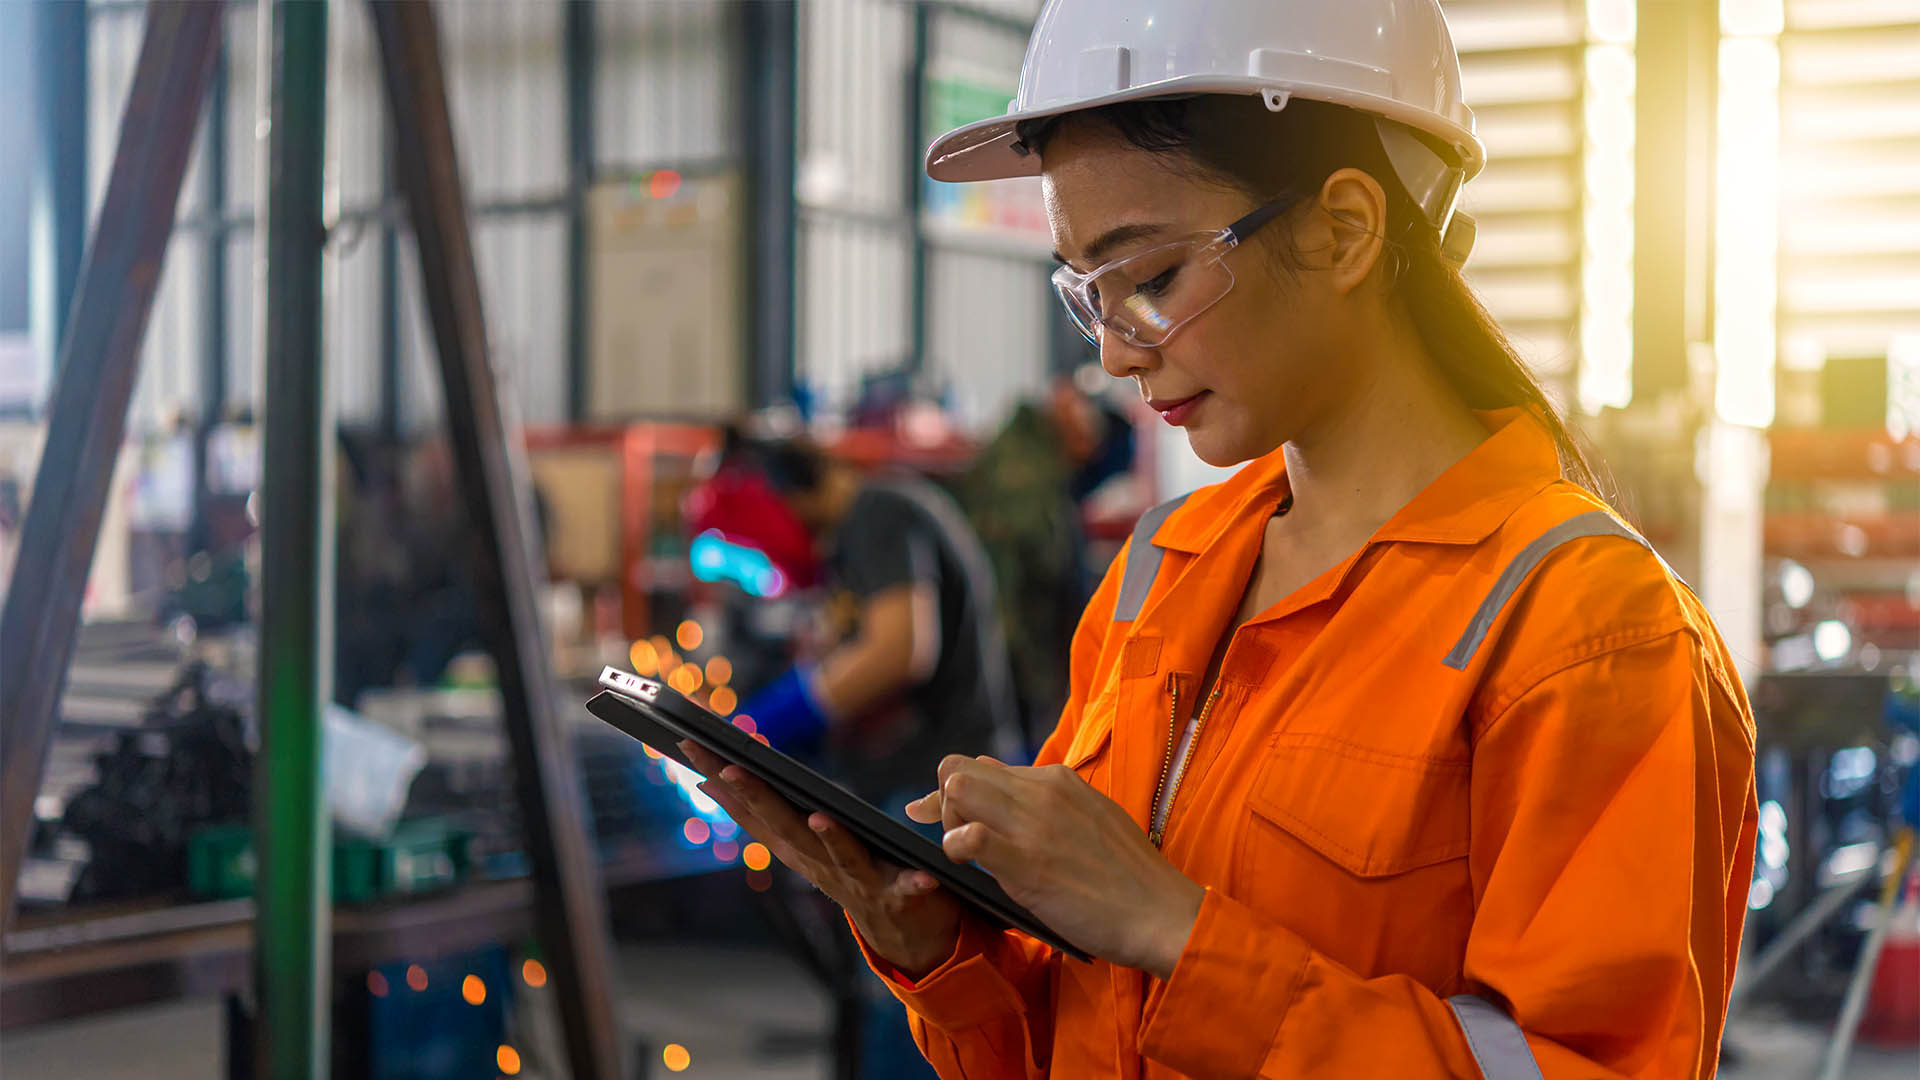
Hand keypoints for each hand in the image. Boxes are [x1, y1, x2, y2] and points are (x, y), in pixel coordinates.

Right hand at [678, 742, 964, 978]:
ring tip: (818, 817)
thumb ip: (763, 816)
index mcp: (796, 849)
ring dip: (828, 839)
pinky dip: (913, 884)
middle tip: (729, 768)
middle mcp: (819, 866)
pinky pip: (907, 889)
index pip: (752, 810)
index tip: (690, 743)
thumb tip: (712, 783)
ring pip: (841, 858)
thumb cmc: (851, 874)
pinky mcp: (899, 897)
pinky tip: (924, 877)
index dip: (720, 779)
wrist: (905, 934)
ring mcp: (858, 883)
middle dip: (756, 798)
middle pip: (785, 828)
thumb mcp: (801, 845)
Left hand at [907, 756, 1204, 978]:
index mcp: (1057, 779)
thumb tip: (993, 779)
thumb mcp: (1090, 816)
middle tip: (960, 841)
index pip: (980, 766)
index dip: (956, 795)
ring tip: (966, 856)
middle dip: (944, 805)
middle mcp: (1042, 791)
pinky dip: (955, 848)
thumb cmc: (1127, 874)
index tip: (952, 821)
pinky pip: (970, 837)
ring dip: (947, 823)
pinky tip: (964, 865)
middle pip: (957, 770)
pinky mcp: (1029, 862)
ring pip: (957, 790)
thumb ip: (1043, 799)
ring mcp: (1034, 824)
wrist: (1161, 912)